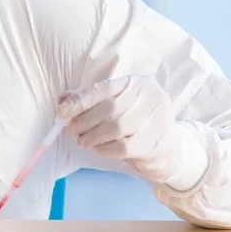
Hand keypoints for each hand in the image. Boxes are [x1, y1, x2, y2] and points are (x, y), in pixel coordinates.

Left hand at [57, 76, 208, 190]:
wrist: (169, 148)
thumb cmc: (136, 121)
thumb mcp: (117, 103)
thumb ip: (91, 99)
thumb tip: (63, 100)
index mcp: (136, 82)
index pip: (103, 88)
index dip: (79, 100)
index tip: (61, 111)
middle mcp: (149, 97)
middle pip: (109, 108)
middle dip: (84, 120)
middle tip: (70, 128)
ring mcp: (155, 120)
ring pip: (115, 128)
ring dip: (92, 136)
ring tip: (82, 140)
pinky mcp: (155, 142)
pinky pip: (122, 147)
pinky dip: (105, 148)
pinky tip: (99, 148)